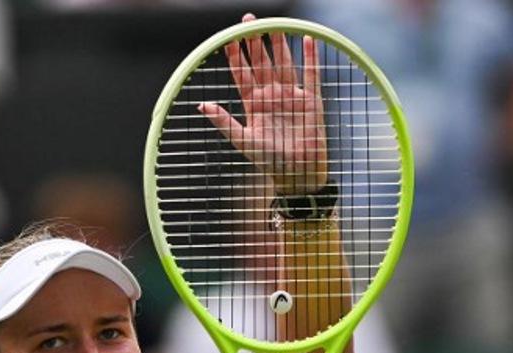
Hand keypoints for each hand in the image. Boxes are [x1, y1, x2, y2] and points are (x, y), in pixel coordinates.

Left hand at [200, 14, 327, 193]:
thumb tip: (201, 105)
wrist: (297, 174)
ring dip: (279, 44)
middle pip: (262, 63)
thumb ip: (224, 122)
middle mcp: (271, 96)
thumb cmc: (269, 161)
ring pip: (283, 63)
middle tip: (249, 20)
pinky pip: (311, 74)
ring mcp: (291, 96)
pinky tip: (306, 39)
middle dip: (255, 41)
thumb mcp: (243, 142)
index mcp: (253, 104)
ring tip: (273, 24)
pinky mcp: (311, 101)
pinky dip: (310, 57)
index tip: (229, 37)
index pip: (242, 73)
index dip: (236, 55)